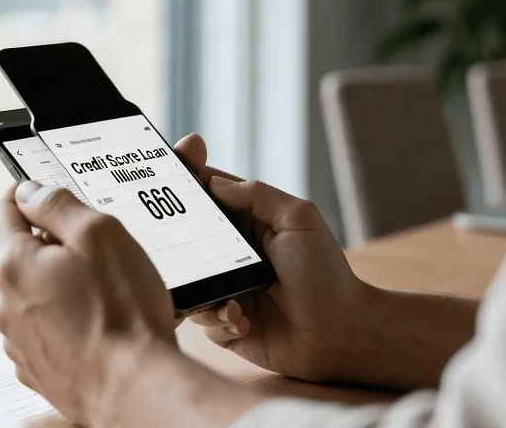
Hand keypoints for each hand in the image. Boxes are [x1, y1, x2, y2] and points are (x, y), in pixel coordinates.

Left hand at [0, 179, 177, 424]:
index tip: (42, 189)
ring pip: (34, 294)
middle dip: (53, 245)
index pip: (1, 212)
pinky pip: (44, 329)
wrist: (136, 388)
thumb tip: (30, 191)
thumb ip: (58, 205)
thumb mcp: (99, 234)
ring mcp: (18, 341)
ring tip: (105, 293)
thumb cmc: (123, 313)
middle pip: (20, 255)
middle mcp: (6, 305)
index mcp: (14, 265)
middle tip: (96, 249)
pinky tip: (99, 324)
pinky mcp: (36, 368)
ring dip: (60, 285)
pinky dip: (65, 320)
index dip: (23, 193)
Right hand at [181, 143, 371, 382]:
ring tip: (233, 301)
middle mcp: (230, 256)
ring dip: (204, 292)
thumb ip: (257, 194)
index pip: (206, 198)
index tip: (166, 172)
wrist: (340, 333)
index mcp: (246, 225)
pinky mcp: (226, 326)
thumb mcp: (298, 219)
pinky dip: (218, 320)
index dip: (184, 184)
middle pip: (185, 241)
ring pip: (186, 284)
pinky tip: (243, 321)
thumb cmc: (325, 273)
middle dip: (177, 246)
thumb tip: (212, 182)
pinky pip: (201, 322)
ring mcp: (226, 290)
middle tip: (185, 252)